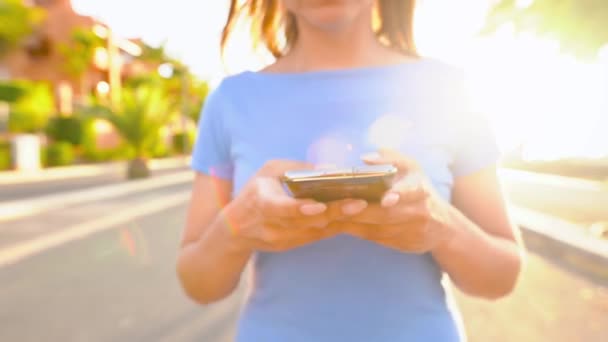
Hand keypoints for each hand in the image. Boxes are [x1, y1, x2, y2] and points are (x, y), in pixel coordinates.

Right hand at [222, 160, 348, 252]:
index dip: (302, 208)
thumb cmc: (253, 192)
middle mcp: (273, 226)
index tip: (321, 205)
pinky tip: (351, 217)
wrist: (235, 229)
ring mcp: (282, 239)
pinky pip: (317, 236)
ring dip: (340, 220)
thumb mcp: (267, 172)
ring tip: (361, 208)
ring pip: (316, 231)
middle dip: (335, 212)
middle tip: (360, 203)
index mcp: (262, 203)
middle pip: (307, 221)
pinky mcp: (291, 246)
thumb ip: (295, 169)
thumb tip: (329, 168)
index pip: (283, 209)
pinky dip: (334, 226)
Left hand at [330, 149, 454, 252]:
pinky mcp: (402, 245)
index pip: (412, 191)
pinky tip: (340, 224)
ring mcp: (410, 231)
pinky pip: (375, 238)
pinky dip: (357, 231)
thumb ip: (390, 158)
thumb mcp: (411, 168)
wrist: (442, 225)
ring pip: (378, 229)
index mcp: (419, 188)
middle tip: (341, 207)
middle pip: (388, 214)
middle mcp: (418, 211)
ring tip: (333, 214)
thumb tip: (366, 158)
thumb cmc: (418, 189)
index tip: (386, 199)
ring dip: (354, 222)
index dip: (400, 195)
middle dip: (363, 211)